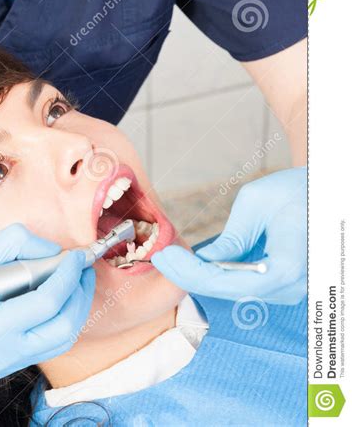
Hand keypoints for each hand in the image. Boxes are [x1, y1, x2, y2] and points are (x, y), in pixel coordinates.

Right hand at [0, 224, 94, 378]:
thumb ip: (18, 246)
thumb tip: (54, 251)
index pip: (46, 304)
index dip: (67, 276)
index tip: (77, 255)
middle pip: (63, 329)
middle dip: (80, 294)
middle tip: (83, 266)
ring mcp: (2, 365)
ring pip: (60, 341)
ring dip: (75, 307)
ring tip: (76, 278)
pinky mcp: (5, 365)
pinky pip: (46, 343)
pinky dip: (59, 318)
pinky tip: (58, 295)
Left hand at [151, 167, 305, 304]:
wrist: (322, 193)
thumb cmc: (293, 190)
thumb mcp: (255, 203)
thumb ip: (232, 238)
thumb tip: (206, 262)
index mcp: (288, 264)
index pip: (230, 282)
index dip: (193, 273)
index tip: (165, 257)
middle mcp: (292, 285)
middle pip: (230, 291)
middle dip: (190, 276)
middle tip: (160, 258)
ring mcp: (289, 289)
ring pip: (236, 292)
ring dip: (201, 278)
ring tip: (172, 260)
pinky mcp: (283, 285)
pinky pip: (245, 285)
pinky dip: (218, 276)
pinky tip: (194, 265)